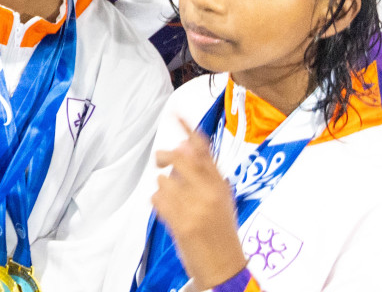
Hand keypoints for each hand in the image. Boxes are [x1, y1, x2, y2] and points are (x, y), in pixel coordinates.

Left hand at [152, 124, 247, 288]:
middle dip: (164, 157)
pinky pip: (156, 198)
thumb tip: (183, 144)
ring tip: (176, 204)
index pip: (204, 150)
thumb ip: (204, 173)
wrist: (225, 266)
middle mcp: (209, 191)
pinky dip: (158, 205)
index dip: (188, 130)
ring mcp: (195, 206)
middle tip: (161, 163)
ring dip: (163, 189)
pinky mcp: (181, 221)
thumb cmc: (220, 231)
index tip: (174, 114)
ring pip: (163, 179)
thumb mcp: (221, 198)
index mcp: (220, 184)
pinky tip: (170, 215)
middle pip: (178, 157)